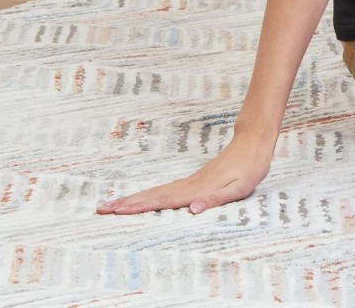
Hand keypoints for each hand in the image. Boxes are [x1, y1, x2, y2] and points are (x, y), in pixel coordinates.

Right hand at [96, 136, 271, 215]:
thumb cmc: (249, 168)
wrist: (253, 143)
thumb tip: (193, 210)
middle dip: (127, 203)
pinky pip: (166, 190)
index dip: (140, 207)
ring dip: (134, 199)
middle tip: (101, 210)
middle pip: (153, 196)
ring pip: (156, 192)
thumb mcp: (239, 188)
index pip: (163, 201)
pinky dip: (149, 196)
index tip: (118, 211)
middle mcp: (189, 185)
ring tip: (112, 205)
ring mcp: (189, 182)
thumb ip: (216, 199)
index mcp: (197, 190)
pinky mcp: (193, 180)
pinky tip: (142, 200)